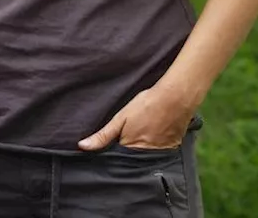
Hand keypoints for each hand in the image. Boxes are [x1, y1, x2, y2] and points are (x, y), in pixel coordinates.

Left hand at [77, 83, 195, 151]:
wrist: (175, 98)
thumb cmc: (147, 105)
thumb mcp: (121, 118)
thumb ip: (102, 135)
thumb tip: (82, 146)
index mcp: (129, 149)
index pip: (117, 159)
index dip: (113, 153)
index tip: (113, 145)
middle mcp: (143, 156)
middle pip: (131, 160)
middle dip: (127, 153)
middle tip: (130, 136)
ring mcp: (159, 154)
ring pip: (145, 157)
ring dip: (142, 150)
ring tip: (143, 135)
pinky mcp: (171, 149)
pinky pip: (159, 154)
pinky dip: (156, 147)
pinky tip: (156, 135)